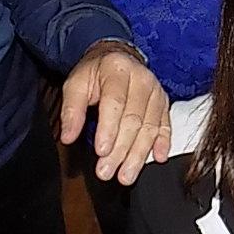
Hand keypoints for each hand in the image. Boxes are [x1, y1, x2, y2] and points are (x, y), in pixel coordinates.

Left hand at [59, 41, 169, 183]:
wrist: (118, 58)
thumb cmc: (95, 73)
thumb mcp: (75, 84)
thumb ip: (71, 110)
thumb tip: (68, 136)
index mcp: (117, 70)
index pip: (115, 102)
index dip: (109, 129)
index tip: (101, 151)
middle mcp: (142, 79)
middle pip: (134, 119)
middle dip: (120, 149)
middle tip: (107, 171)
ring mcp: (156, 91)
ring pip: (150, 127)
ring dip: (138, 154)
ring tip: (126, 175)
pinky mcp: (163, 102)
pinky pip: (165, 125)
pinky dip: (162, 143)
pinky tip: (157, 158)